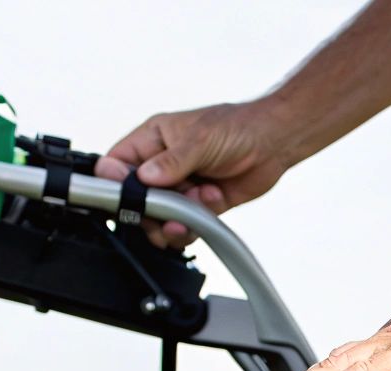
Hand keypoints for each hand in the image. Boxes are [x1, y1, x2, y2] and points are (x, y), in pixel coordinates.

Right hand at [95, 101, 295, 247]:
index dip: (115, 182)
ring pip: (161, 216)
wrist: (275, 143)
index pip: (118, 163)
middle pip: (137, 198)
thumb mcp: (199, 140)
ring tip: (186, 220)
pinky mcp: (201, 203)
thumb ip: (172, 162)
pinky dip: (196, 221)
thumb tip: (144, 178)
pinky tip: (213, 199)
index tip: (127, 198)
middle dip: (149, 212)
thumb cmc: (237, 128)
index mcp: (152, 140)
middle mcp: (163, 164)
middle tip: (162, 218)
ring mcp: (181, 185)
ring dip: (173, 222)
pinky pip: (187, 223)